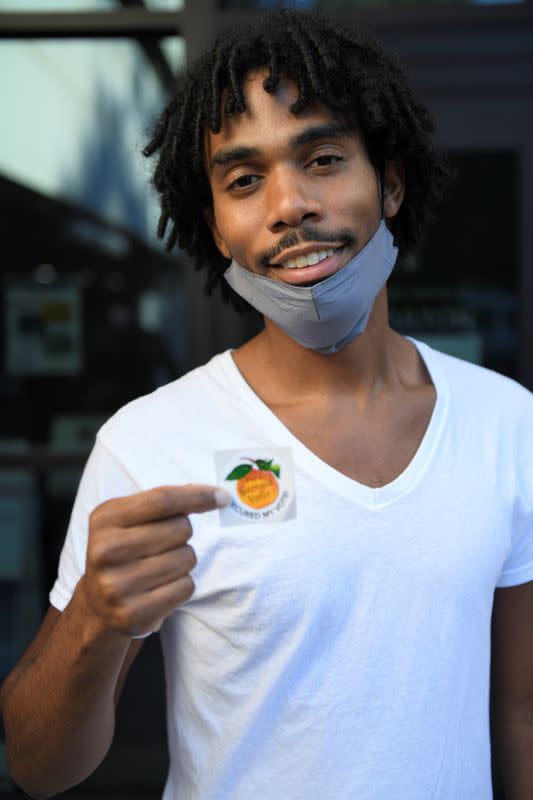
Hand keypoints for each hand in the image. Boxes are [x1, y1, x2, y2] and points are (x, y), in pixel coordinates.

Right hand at [83, 485, 229, 636]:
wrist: (98, 603)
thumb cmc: (125, 550)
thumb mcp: (130, 518)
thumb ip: (165, 503)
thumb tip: (215, 494)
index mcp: (105, 519)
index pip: (162, 500)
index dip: (197, 496)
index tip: (223, 497)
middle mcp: (106, 551)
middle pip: (180, 528)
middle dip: (183, 533)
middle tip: (163, 545)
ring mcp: (117, 585)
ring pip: (187, 558)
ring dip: (183, 560)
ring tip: (159, 567)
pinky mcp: (133, 613)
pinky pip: (186, 587)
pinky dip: (182, 584)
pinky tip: (160, 587)